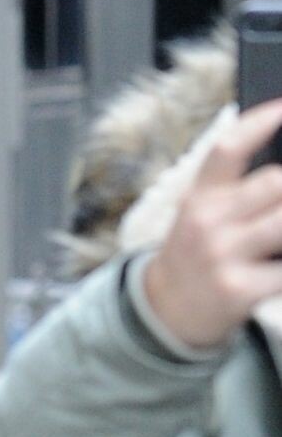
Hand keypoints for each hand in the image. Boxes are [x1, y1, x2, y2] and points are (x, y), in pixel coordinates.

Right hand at [139, 99, 281, 348]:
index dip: (261, 122)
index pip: (228, 148)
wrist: (166, 313)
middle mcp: (207, 223)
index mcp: (199, 196)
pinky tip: (281, 262)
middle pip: (274, 182)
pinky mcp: (239, 290)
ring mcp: (222, 257)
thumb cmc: (196, 255)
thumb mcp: (199, 212)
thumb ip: (234, 185)